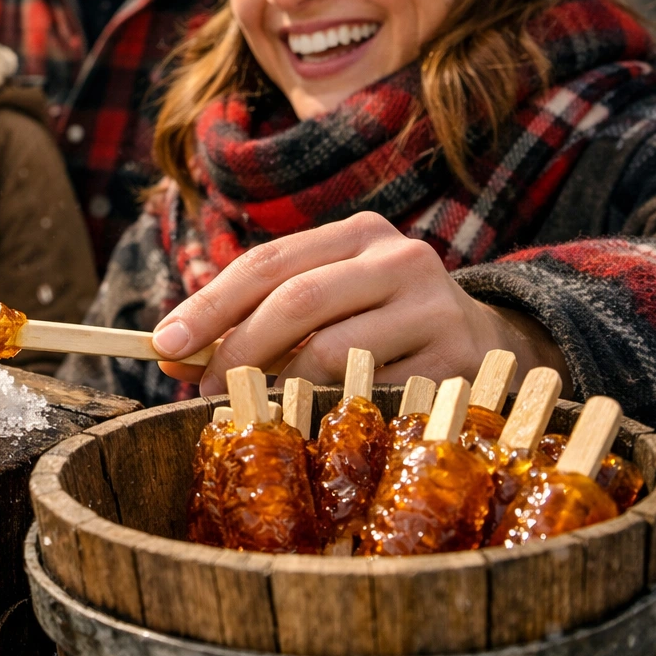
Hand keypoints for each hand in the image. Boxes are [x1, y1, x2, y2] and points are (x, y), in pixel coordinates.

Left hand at [148, 211, 571, 395]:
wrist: (492, 345)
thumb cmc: (381, 323)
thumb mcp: (323, 303)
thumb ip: (250, 319)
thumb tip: (169, 352)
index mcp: (356, 233)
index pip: (267, 262)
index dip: (210, 304)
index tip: (163, 342)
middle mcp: (398, 258)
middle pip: (297, 300)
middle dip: (237, 349)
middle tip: (202, 388)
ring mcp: (434, 307)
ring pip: (333, 352)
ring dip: (280, 387)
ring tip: (254, 406)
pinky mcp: (457, 361)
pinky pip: (373, 395)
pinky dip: (331, 412)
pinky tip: (314, 422)